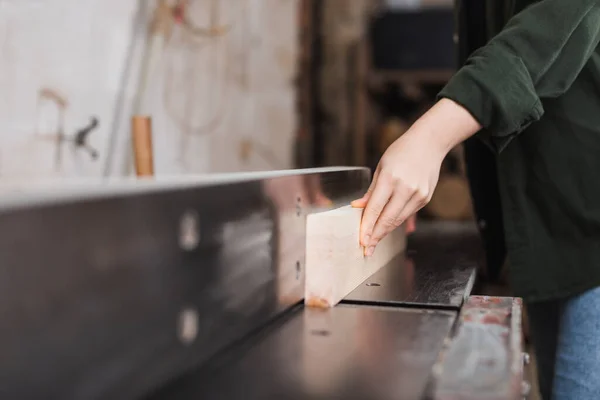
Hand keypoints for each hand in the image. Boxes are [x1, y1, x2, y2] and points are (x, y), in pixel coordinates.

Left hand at [351, 99, 480, 254]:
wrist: (430, 143)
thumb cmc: (401, 152)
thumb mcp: (381, 167)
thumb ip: (371, 190)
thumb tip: (357, 207)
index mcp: (390, 178)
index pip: (375, 209)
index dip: (367, 227)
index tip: (361, 240)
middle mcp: (406, 188)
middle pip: (388, 219)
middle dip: (375, 236)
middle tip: (366, 250)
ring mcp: (418, 194)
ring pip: (398, 220)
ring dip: (385, 232)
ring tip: (373, 242)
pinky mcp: (425, 198)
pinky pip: (407, 214)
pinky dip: (396, 222)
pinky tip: (386, 227)